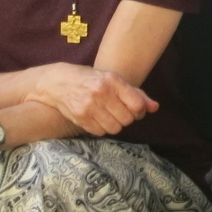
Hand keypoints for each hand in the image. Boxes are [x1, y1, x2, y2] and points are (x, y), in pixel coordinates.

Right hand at [23, 62, 157, 135]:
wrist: (56, 82)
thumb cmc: (89, 79)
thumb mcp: (112, 79)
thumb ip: (135, 93)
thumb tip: (155, 107)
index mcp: (112, 80)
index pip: (137, 104)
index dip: (139, 110)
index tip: (134, 109)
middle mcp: (101, 93)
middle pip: (127, 119)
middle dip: (126, 117)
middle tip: (118, 111)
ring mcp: (89, 107)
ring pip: (115, 128)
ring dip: (115, 124)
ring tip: (107, 115)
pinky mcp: (80, 118)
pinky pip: (101, 132)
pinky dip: (102, 128)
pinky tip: (97, 118)